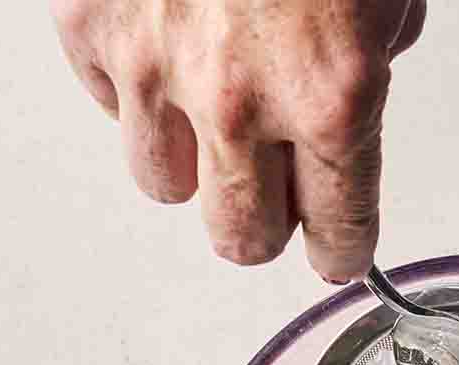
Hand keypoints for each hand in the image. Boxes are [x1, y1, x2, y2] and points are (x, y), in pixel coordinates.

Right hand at [51, 0, 425, 277]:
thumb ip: (370, 55)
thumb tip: (351, 95)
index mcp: (331, 94)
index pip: (338, 233)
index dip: (341, 246)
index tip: (336, 246)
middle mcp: (237, 97)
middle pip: (240, 238)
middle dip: (263, 219)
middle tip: (271, 187)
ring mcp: (153, 64)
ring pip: (165, 185)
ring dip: (193, 159)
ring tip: (210, 108)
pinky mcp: (88, 22)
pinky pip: (108, 103)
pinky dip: (134, 87)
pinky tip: (164, 42)